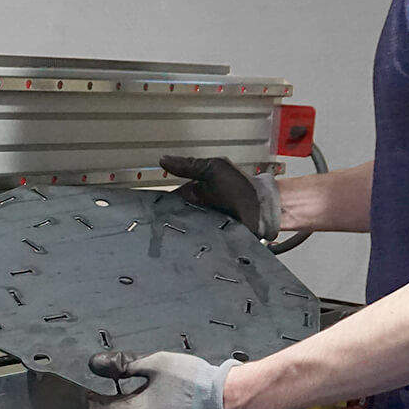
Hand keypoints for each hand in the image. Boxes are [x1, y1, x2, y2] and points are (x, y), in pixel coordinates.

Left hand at [86, 351, 247, 408]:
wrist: (226, 401)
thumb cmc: (193, 384)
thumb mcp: (154, 364)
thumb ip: (124, 365)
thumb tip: (100, 364)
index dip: (93, 396)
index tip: (91, 387)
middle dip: (121, 397)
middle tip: (131, 378)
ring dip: (140, 404)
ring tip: (155, 386)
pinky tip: (169, 397)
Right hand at [158, 156, 280, 239]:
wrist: (265, 207)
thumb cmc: (242, 186)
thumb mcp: (213, 169)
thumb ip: (189, 165)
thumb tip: (162, 159)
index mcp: (191, 194)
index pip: (167, 200)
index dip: (155, 204)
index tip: (143, 209)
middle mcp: (193, 212)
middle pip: (171, 220)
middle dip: (161, 224)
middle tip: (150, 229)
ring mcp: (201, 228)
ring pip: (181, 234)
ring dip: (174, 236)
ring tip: (163, 241)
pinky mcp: (210, 242)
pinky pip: (195, 245)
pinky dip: (189, 247)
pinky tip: (181, 249)